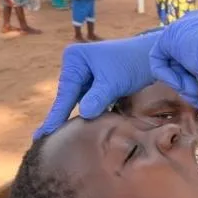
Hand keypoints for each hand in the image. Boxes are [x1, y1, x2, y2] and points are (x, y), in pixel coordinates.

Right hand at [34, 32, 159, 138]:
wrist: (155, 57)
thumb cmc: (134, 64)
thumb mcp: (114, 82)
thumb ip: (98, 98)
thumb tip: (84, 113)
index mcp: (74, 58)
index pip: (66, 92)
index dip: (57, 114)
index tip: (44, 133)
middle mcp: (76, 64)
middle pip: (69, 97)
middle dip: (62, 117)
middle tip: (43, 140)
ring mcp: (86, 73)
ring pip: (79, 101)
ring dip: (75, 118)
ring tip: (56, 138)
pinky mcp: (97, 82)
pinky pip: (89, 101)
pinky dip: (89, 113)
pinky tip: (78, 129)